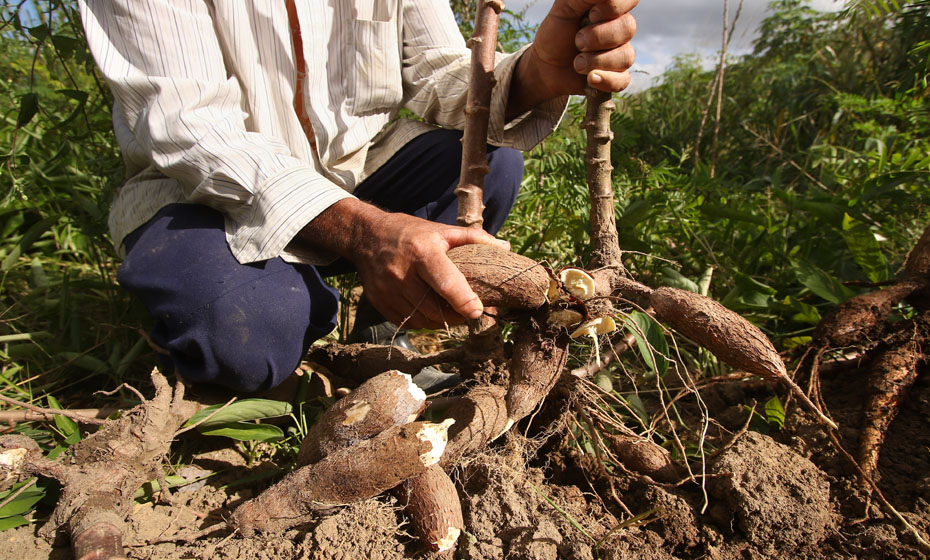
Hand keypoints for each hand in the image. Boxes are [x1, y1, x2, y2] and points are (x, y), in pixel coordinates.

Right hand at [297, 199, 508, 328]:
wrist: (366, 236)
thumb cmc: (410, 233)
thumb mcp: (441, 230)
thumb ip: (474, 238)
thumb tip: (505, 248)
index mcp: (422, 252)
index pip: (446, 282)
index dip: (464, 300)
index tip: (478, 310)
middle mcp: (402, 272)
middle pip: (435, 308)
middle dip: (457, 315)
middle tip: (470, 311)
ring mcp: (387, 290)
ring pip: (422, 320)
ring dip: (441, 321)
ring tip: (451, 311)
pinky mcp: (379, 302)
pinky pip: (408, 322)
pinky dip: (423, 321)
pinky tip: (430, 310)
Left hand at [510, 0, 637, 113]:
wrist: (545, 66)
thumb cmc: (556, 33)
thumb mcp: (563, 9)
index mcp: (610, 9)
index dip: (614, 7)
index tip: (591, 14)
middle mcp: (619, 29)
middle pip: (628, 28)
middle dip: (598, 37)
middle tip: (577, 41)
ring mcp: (620, 54)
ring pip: (626, 56)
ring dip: (596, 61)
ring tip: (577, 63)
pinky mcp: (616, 77)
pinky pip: (623, 80)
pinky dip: (605, 80)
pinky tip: (590, 78)